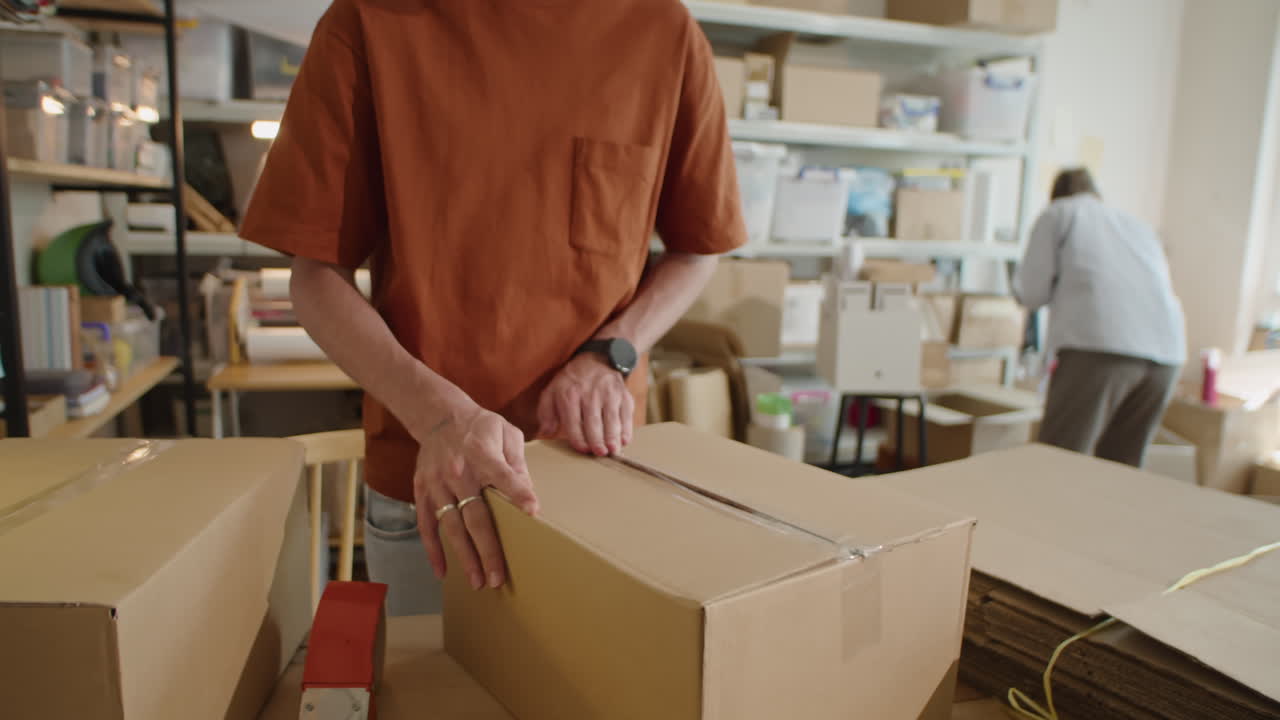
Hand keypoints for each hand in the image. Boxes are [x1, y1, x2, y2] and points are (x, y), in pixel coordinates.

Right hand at [412, 403, 537, 589]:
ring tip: (478, 581)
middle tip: (499, 577)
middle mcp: (458, 471)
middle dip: (488, 549)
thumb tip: (527, 493)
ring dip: (464, 556)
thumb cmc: (481, 427)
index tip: (533, 513)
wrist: (439, 415)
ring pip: (451, 526)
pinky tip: (442, 571)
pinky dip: (433, 549)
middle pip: (475, 515)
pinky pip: (426, 524)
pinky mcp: (422, 490)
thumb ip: (517, 462)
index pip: (503, 475)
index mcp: (482, 453)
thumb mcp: (506, 432)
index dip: (519, 493)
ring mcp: (437, 483)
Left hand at [537, 352, 634, 455]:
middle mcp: (591, 393)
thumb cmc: (572, 383)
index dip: (578, 437)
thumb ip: (546, 413)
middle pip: (594, 421)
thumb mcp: (552, 391)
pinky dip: (626, 428)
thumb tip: (545, 433)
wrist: (597, 360)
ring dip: (613, 436)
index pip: (573, 421)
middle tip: (600, 453)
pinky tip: (624, 440)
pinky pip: (626, 414)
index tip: (583, 450)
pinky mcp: (623, 396)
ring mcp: (609, 394)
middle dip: (597, 439)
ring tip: (613, 450)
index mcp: (570, 394)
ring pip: (612, 418)